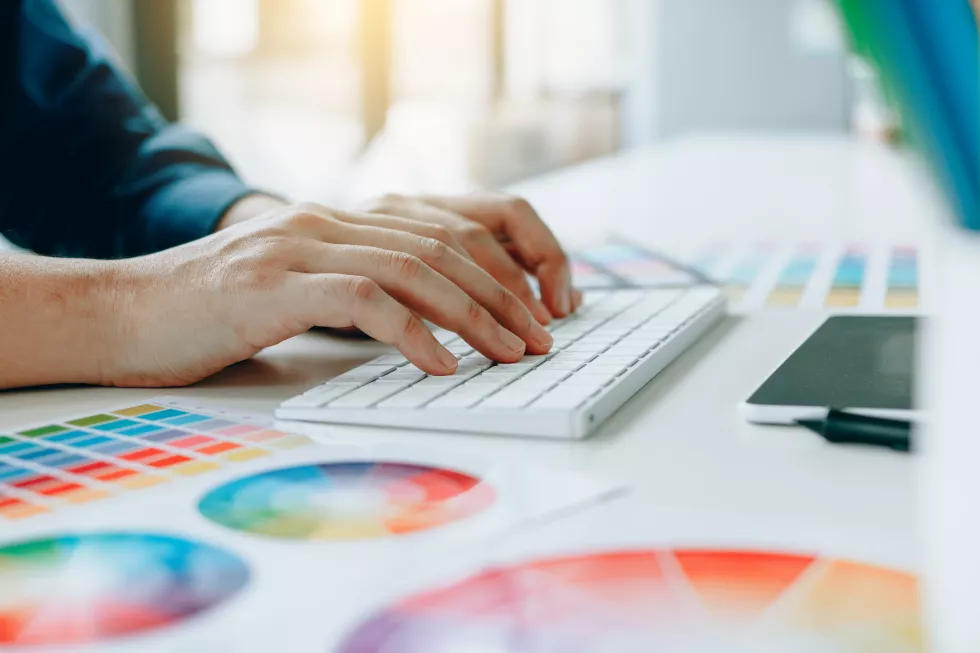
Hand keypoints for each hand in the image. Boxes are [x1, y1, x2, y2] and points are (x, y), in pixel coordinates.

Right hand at [102, 202, 553, 386]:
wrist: (122, 312)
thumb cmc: (210, 314)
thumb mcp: (293, 291)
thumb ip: (351, 291)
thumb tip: (427, 330)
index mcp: (336, 221)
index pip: (440, 230)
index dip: (496, 270)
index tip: (529, 314)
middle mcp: (325, 222)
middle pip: (440, 244)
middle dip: (501, 293)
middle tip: (537, 338)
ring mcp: (298, 247)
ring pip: (413, 267)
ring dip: (473, 314)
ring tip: (509, 353)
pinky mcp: (273, 286)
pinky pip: (363, 300)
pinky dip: (413, 332)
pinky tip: (441, 365)